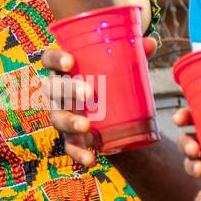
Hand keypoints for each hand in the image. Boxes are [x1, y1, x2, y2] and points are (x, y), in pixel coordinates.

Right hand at [39, 37, 157, 167]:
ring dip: (69, 122)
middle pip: (52, 88)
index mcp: (64, 71)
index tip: (70, 62)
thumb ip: (132, 55)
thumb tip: (151, 41)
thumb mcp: (120, 69)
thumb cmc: (109, 83)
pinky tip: (90, 159)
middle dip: (67, 90)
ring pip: (56, 118)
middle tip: (88, 93)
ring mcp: (61, 115)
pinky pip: (69, 147)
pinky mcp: (70, 138)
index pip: (49, 59)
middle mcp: (56, 93)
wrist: (111, 118)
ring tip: (86, 126)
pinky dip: (78, 154)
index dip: (55, 59)